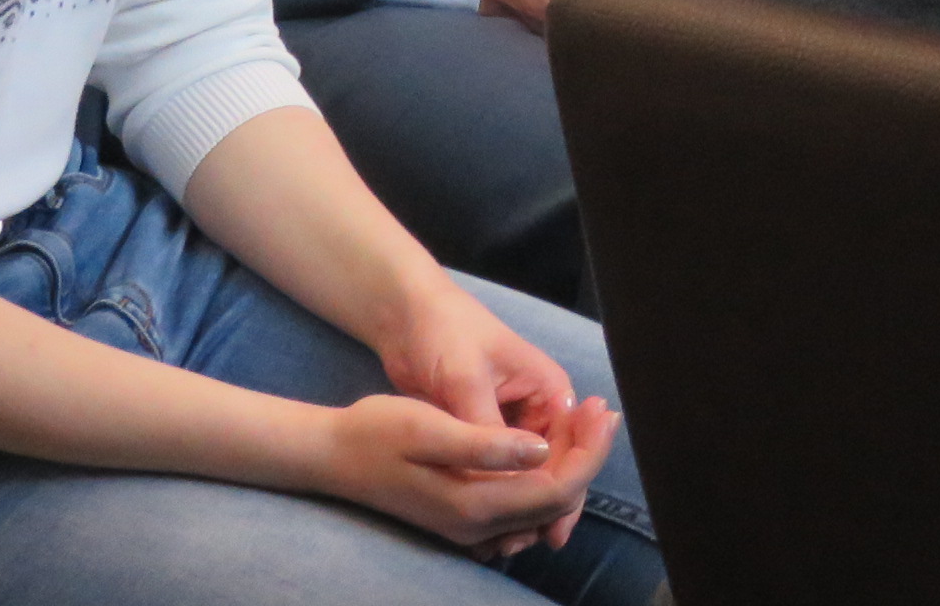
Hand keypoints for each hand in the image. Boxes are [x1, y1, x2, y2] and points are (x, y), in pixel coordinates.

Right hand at [314, 388, 614, 556]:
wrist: (333, 455)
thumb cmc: (378, 431)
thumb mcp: (429, 427)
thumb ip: (485, 444)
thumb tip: (540, 451)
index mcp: (475, 503)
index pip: (556, 489)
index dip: (590, 451)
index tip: (606, 410)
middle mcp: (477, 526)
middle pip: (556, 503)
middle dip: (588, 457)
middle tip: (604, 411)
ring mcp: (468, 527)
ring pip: (542, 508)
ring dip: (571, 467)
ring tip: (586, 423)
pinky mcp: (462, 516)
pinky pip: (521, 508)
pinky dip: (546, 478)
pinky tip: (548, 444)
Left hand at [373, 274, 609, 554]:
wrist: (406, 317)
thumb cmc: (446, 333)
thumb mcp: (467, 379)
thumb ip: (489, 429)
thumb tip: (507, 479)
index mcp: (549, 388)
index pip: (570, 448)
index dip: (565, 487)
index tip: (552, 525)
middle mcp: (536, 408)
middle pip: (552, 466)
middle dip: (545, 504)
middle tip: (528, 543)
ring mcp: (510, 421)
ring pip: (524, 474)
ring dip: (519, 503)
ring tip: (506, 541)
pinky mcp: (482, 431)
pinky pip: (498, 471)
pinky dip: (495, 493)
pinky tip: (485, 521)